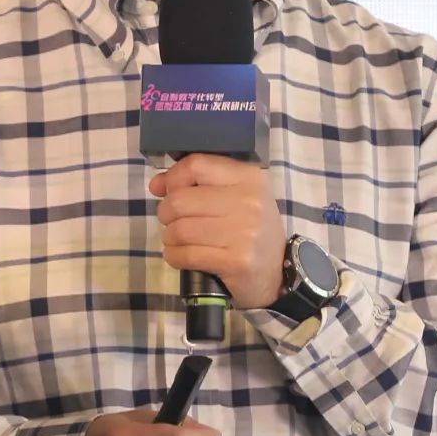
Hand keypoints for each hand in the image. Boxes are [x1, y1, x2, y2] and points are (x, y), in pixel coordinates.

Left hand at [149, 154, 286, 309]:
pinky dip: (174, 256)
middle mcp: (248, 201)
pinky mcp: (235, 261)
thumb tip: (157, 184)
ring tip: (178, 241)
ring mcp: (243, 233)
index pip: (196, 165)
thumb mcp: (233, 195)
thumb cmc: (250, 227)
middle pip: (180, 200)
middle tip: (174, 221)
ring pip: (179, 230)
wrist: (279, 270)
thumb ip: (196, 183)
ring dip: (170, 237)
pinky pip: (186, 255)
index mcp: (248, 177)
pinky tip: (181, 256)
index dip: (173, 177)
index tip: (166, 190)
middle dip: (166, 213)